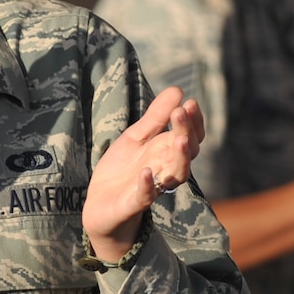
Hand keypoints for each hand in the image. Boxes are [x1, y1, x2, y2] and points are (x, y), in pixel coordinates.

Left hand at [83, 87, 204, 261]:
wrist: (100, 203)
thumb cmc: (123, 168)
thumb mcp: (136, 137)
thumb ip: (156, 116)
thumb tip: (178, 90)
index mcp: (168, 151)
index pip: (191, 136)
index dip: (193, 121)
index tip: (190, 102)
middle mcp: (166, 169)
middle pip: (187, 152)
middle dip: (187, 132)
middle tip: (181, 112)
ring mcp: (153, 187)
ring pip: (176, 175)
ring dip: (180, 158)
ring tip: (179, 140)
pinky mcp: (134, 204)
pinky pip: (145, 196)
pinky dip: (147, 185)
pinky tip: (146, 172)